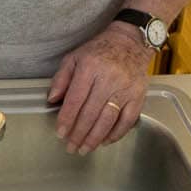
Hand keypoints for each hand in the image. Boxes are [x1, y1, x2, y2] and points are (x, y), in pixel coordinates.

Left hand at [46, 25, 149, 152]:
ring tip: (85, 148)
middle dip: (79, 134)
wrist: (130, 42)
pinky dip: (116, 133)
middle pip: (91, 113)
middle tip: (71, 147)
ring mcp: (125, 89)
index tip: (60, 133)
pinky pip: (127, 120)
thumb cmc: (100, 50)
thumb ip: (61, 78)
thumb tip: (52, 100)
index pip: (75, 100)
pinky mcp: (138, 96)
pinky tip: (105, 141)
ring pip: (108, 120)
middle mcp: (109, 79)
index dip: (67, 119)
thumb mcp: (75, 57)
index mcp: (90, 68)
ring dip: (95, 138)